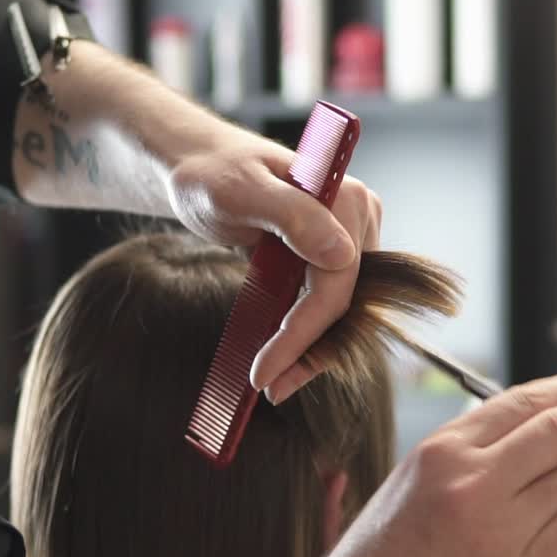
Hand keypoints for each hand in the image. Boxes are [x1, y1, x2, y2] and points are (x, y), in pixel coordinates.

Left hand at [166, 131, 381, 401]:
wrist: (199, 167)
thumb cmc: (210, 174)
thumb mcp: (240, 192)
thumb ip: (291, 215)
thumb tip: (342, 255)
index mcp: (346, 199)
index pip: (336, 284)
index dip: (304, 334)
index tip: (265, 373)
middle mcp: (358, 218)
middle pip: (345, 302)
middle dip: (309, 351)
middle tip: (270, 389)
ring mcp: (347, 237)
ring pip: (339, 310)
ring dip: (310, 350)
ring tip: (273, 383)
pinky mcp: (330, 253)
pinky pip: (325, 302)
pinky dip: (305, 333)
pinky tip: (280, 359)